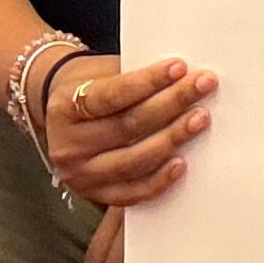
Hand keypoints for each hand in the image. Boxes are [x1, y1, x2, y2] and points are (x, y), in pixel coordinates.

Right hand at [41, 53, 215, 207]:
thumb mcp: (99, 73)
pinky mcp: (95, 195)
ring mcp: (80, 175)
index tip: (180, 67)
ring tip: (200, 119)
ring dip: (172, 139)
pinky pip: (132, 193)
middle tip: (202, 86)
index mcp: (64, 108)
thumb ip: (132, 77)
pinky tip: (182, 163)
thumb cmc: (89, 88)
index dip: (148, 81)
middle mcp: (68, 146)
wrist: (61, 116)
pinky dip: (159, 180)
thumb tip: (181, 77)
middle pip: (128, 127)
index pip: (112, 95)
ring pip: (133, 161)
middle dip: (171, 105)